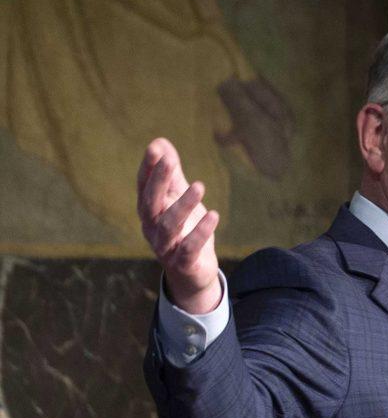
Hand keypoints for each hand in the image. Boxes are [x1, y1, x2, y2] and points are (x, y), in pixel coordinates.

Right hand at [136, 138, 221, 313]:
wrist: (191, 275)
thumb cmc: (184, 232)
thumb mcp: (178, 201)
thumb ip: (172, 174)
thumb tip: (161, 142)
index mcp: (149, 211)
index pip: (144, 186)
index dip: (148, 168)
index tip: (155, 148)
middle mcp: (151, 228)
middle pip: (150, 202)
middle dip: (158, 180)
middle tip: (169, 160)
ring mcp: (165, 247)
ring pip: (169, 225)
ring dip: (183, 205)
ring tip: (200, 186)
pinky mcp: (183, 264)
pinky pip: (189, 248)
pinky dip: (200, 232)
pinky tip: (214, 215)